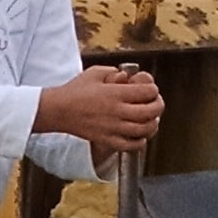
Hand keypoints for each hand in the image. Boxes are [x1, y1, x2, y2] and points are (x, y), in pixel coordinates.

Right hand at [37, 63, 165, 150]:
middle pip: (151, 111)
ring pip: (145, 129)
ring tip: (151, 119)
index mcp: (115, 93)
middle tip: (156, 103)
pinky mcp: (107, 140)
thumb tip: (127, 77)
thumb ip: (113, 72)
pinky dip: (140, 141)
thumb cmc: (75, 90)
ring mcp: (113, 128)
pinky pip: (131, 145)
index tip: (150, 89)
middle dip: (158, 105)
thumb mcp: (95, 73)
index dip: (153, 90)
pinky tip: (139, 134)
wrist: (59, 110)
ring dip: (153, 123)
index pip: (147, 92)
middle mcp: (117, 111)